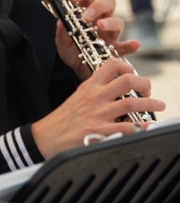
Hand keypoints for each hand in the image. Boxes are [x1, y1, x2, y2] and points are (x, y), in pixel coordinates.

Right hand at [31, 58, 163, 157]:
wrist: (45, 137)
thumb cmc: (61, 120)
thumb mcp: (76, 98)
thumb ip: (95, 93)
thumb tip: (116, 93)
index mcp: (88, 87)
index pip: (111, 65)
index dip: (128, 67)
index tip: (134, 75)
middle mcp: (95, 97)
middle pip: (128, 81)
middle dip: (145, 84)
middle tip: (149, 91)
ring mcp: (99, 114)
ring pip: (133, 103)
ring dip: (151, 104)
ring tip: (158, 106)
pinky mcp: (100, 131)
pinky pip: (129, 128)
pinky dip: (143, 127)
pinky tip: (147, 127)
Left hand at [56, 0, 137, 79]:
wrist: (79, 71)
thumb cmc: (72, 52)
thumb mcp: (62, 44)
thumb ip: (61, 33)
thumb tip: (60, 22)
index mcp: (86, 13)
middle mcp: (101, 20)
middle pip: (108, 3)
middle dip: (98, 6)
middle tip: (86, 15)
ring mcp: (111, 34)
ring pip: (118, 21)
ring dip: (110, 22)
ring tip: (101, 26)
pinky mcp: (117, 50)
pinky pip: (127, 46)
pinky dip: (132, 45)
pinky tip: (134, 44)